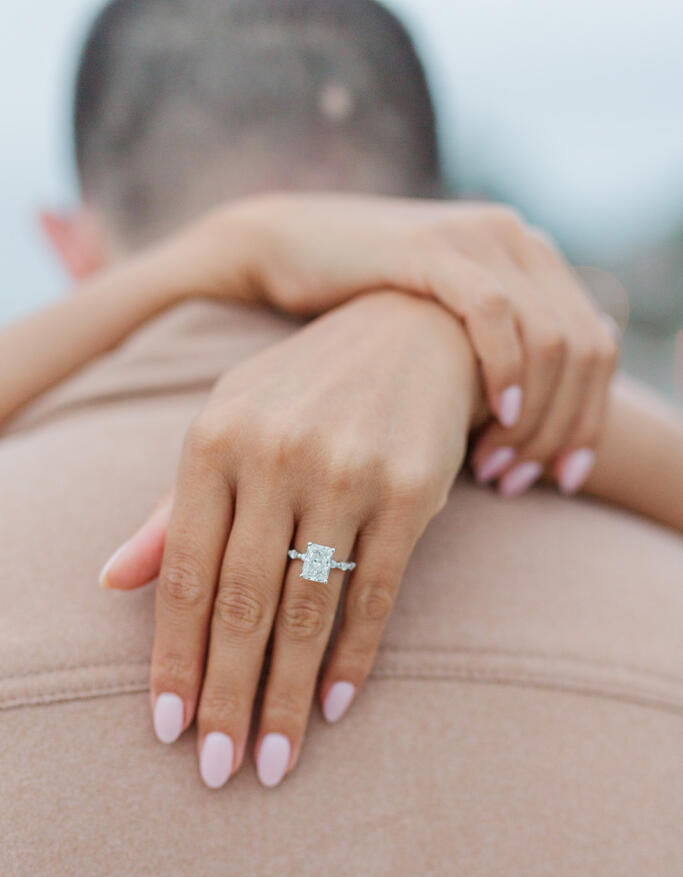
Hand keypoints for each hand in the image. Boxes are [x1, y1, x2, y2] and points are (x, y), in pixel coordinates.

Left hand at [100, 292, 481, 787]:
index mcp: (214, 439)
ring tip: (273, 761)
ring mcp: (347, 470)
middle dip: (227, 696)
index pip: (185, 572)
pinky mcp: (413, 489)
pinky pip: (377, 594)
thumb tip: (111, 580)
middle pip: (242, 602)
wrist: (412, 332)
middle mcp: (276, 453)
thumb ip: (174, 508)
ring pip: (307, 608)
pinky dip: (353, 656)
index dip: (174, 656)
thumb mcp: (230, 427)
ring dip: (286, 695)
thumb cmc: (305, 392)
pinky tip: (332, 706)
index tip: (168, 728)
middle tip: (218, 770)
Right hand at [182, 192, 617, 492]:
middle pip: (588, 350)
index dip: (591, 421)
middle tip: (528, 484)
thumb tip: (529, 429)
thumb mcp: (443, 335)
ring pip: (551, 338)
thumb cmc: (365, 311)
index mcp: (533, 263)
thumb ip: (492, 364)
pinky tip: (492, 417)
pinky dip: (504, 369)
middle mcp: (520, 242)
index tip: (565, 480)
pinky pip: (491, 311)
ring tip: (499, 469)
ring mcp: (480, 239)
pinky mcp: (433, 247)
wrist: (292, 247)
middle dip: (566, 429)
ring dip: (534, 416)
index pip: (599, 349)